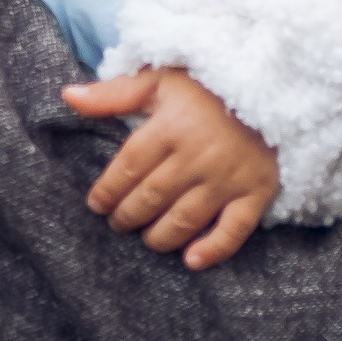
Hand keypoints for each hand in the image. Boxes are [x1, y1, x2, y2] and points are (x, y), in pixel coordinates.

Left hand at [61, 68, 279, 268]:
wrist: (273, 84)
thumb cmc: (207, 85)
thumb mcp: (160, 80)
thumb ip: (115, 94)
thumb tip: (68, 96)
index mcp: (170, 126)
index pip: (127, 169)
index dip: (107, 192)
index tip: (96, 204)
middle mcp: (198, 155)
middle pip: (151, 198)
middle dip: (127, 217)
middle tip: (118, 223)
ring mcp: (228, 177)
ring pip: (184, 220)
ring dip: (159, 237)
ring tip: (148, 238)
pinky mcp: (257, 191)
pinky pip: (234, 229)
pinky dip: (213, 249)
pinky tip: (192, 260)